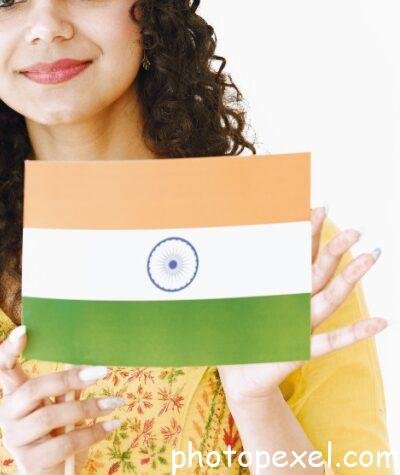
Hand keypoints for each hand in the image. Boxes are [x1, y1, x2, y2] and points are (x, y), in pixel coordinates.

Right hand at [0, 325, 122, 473]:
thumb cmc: (55, 440)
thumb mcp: (60, 411)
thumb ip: (65, 389)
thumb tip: (85, 361)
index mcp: (12, 397)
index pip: (0, 367)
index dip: (8, 348)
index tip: (25, 329)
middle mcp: (6, 415)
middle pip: (31, 390)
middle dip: (67, 379)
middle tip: (100, 372)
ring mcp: (15, 439)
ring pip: (50, 417)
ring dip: (88, 408)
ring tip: (114, 403)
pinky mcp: (29, 461)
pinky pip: (64, 443)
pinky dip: (92, 433)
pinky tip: (111, 425)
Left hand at [217, 206, 386, 402]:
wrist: (237, 378)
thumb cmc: (234, 337)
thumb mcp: (226, 301)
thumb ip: (226, 276)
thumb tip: (206, 243)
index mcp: (279, 290)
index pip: (296, 256)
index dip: (308, 233)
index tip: (319, 208)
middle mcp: (296, 305)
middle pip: (319, 271)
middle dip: (336, 249)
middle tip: (356, 229)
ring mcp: (302, 327)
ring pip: (329, 298)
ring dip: (351, 278)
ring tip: (372, 257)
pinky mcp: (301, 351)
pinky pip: (331, 341)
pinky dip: (355, 332)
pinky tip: (381, 322)